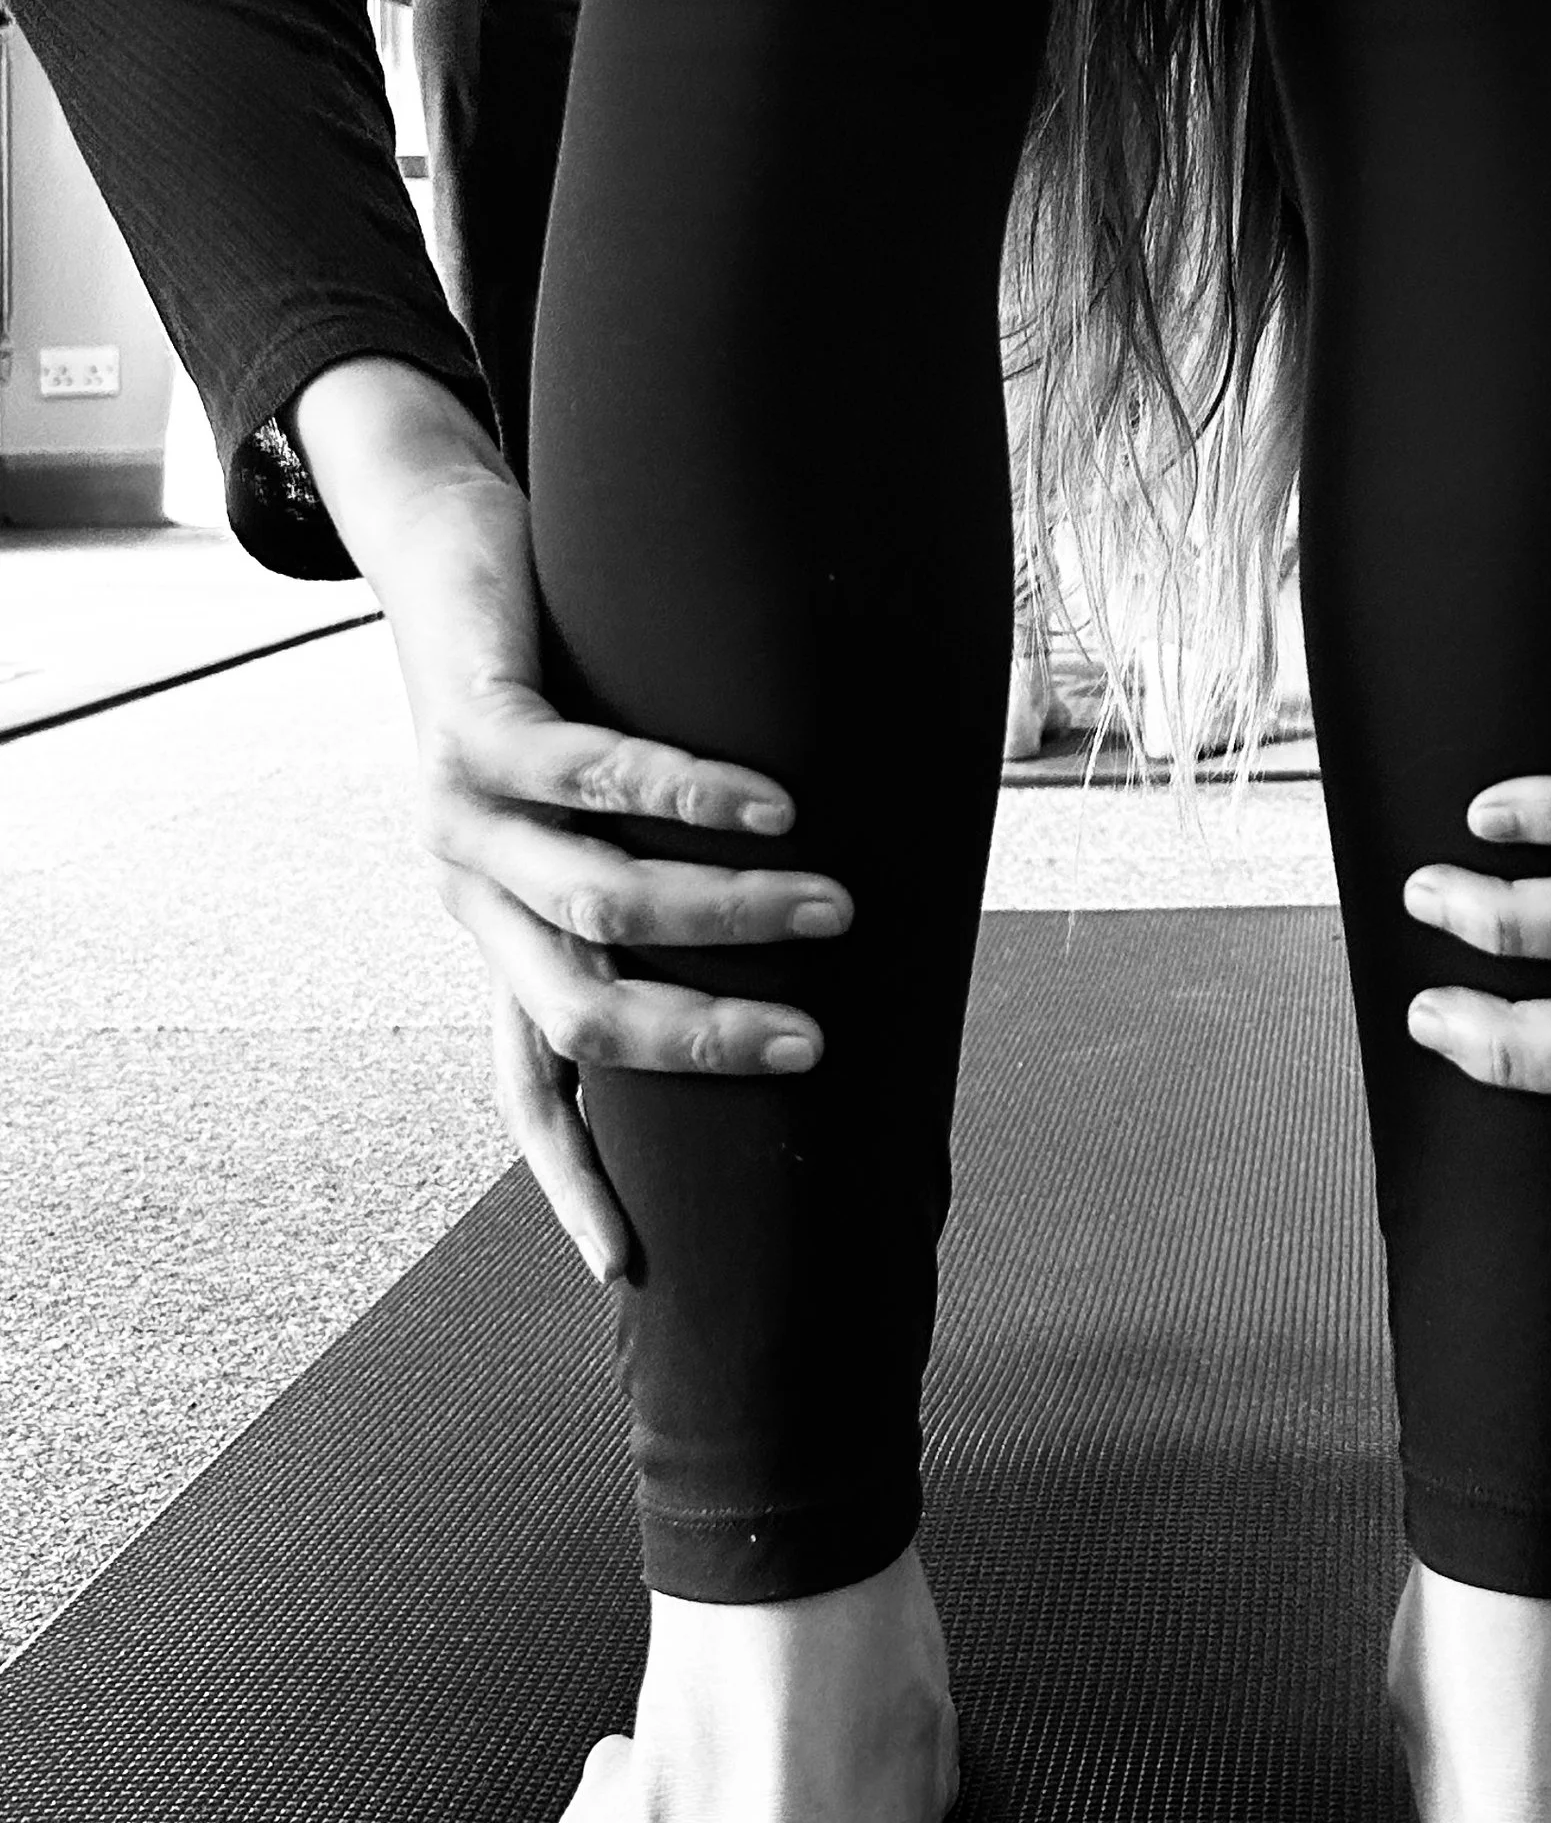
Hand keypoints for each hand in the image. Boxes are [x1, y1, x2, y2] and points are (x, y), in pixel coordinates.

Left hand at [291, 360, 847, 1280]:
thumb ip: (674, 881)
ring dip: (729, 914)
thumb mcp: (598, 812)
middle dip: (707, 1043)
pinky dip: (689, 794)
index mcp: (499, 934)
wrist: (441, 549)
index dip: (573, 1181)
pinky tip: (772, 805)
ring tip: (836, 905)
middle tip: (820, 1044)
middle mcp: (472, 891)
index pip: (529, 1088)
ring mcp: (463, 812)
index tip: (630, 1273)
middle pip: (585, 1015)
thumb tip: (824, 953)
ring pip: (603, 901)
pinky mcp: (477, 721)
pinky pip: (590, 773)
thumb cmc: (561, 684)